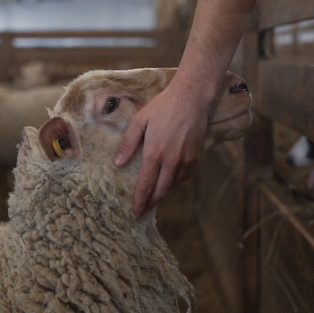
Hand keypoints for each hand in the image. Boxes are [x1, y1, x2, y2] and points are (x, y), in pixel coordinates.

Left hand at [114, 78, 213, 217]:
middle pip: (161, 191)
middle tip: (143, 211)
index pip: (146, 185)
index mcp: (154, 153)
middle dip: (151, 203)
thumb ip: (128, 144)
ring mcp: (185, 160)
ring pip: (173, 186)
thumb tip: (117, 164)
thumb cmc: (162, 107)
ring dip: (163, 193)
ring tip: (153, 197)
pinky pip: (185, 177)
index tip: (135, 213)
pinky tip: (169, 182)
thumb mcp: (140, 121)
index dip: (140, 201)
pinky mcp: (196, 157)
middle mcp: (171, 161)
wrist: (192, 98)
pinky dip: (175, 183)